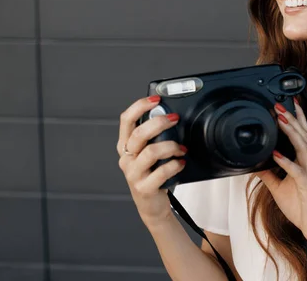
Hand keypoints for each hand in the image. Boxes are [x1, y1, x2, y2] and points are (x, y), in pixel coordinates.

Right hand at [117, 96, 186, 229]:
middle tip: (174, 119)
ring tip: (181, 148)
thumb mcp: (150, 153)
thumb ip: (154, 137)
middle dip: (159, 123)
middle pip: (139, 134)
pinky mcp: (144, 188)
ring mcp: (133, 174)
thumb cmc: (153, 174)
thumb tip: (170, 117)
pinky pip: (161, 172)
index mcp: (125, 145)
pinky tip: (181, 163)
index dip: (140, 106)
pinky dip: (175, 165)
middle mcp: (126, 158)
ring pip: (151, 152)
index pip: (126, 120)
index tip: (156, 99)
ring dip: (171, 146)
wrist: (152, 206)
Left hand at [256, 99, 306, 246]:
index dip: (295, 119)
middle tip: (279, 105)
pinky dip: (286, 162)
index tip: (286, 104)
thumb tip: (254, 164)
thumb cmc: (300, 206)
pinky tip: (275, 154)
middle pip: (302, 135)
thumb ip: (268, 174)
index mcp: (302, 162)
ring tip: (280, 120)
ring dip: (290, 133)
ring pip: (302, 148)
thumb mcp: (278, 187)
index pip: (300, 135)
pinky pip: (297, 172)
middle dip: (291, 119)